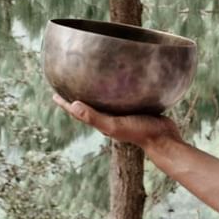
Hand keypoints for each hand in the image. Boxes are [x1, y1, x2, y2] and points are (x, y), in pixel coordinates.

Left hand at [53, 93, 183, 150]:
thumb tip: (72, 105)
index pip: (78, 111)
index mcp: (102, 122)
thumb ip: (95, 117)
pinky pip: (123, 97)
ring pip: (106, 101)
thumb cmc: (139, 132)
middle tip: (69, 83)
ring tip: (92, 80)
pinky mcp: (137, 108)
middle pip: (90, 105)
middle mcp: (111, 117)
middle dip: (79, 96)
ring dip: (97, 92)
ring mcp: (124, 113)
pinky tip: (121, 80)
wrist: (165, 138)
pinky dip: (117, 90)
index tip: (54, 93)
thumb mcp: (114, 125)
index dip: (65, 103)